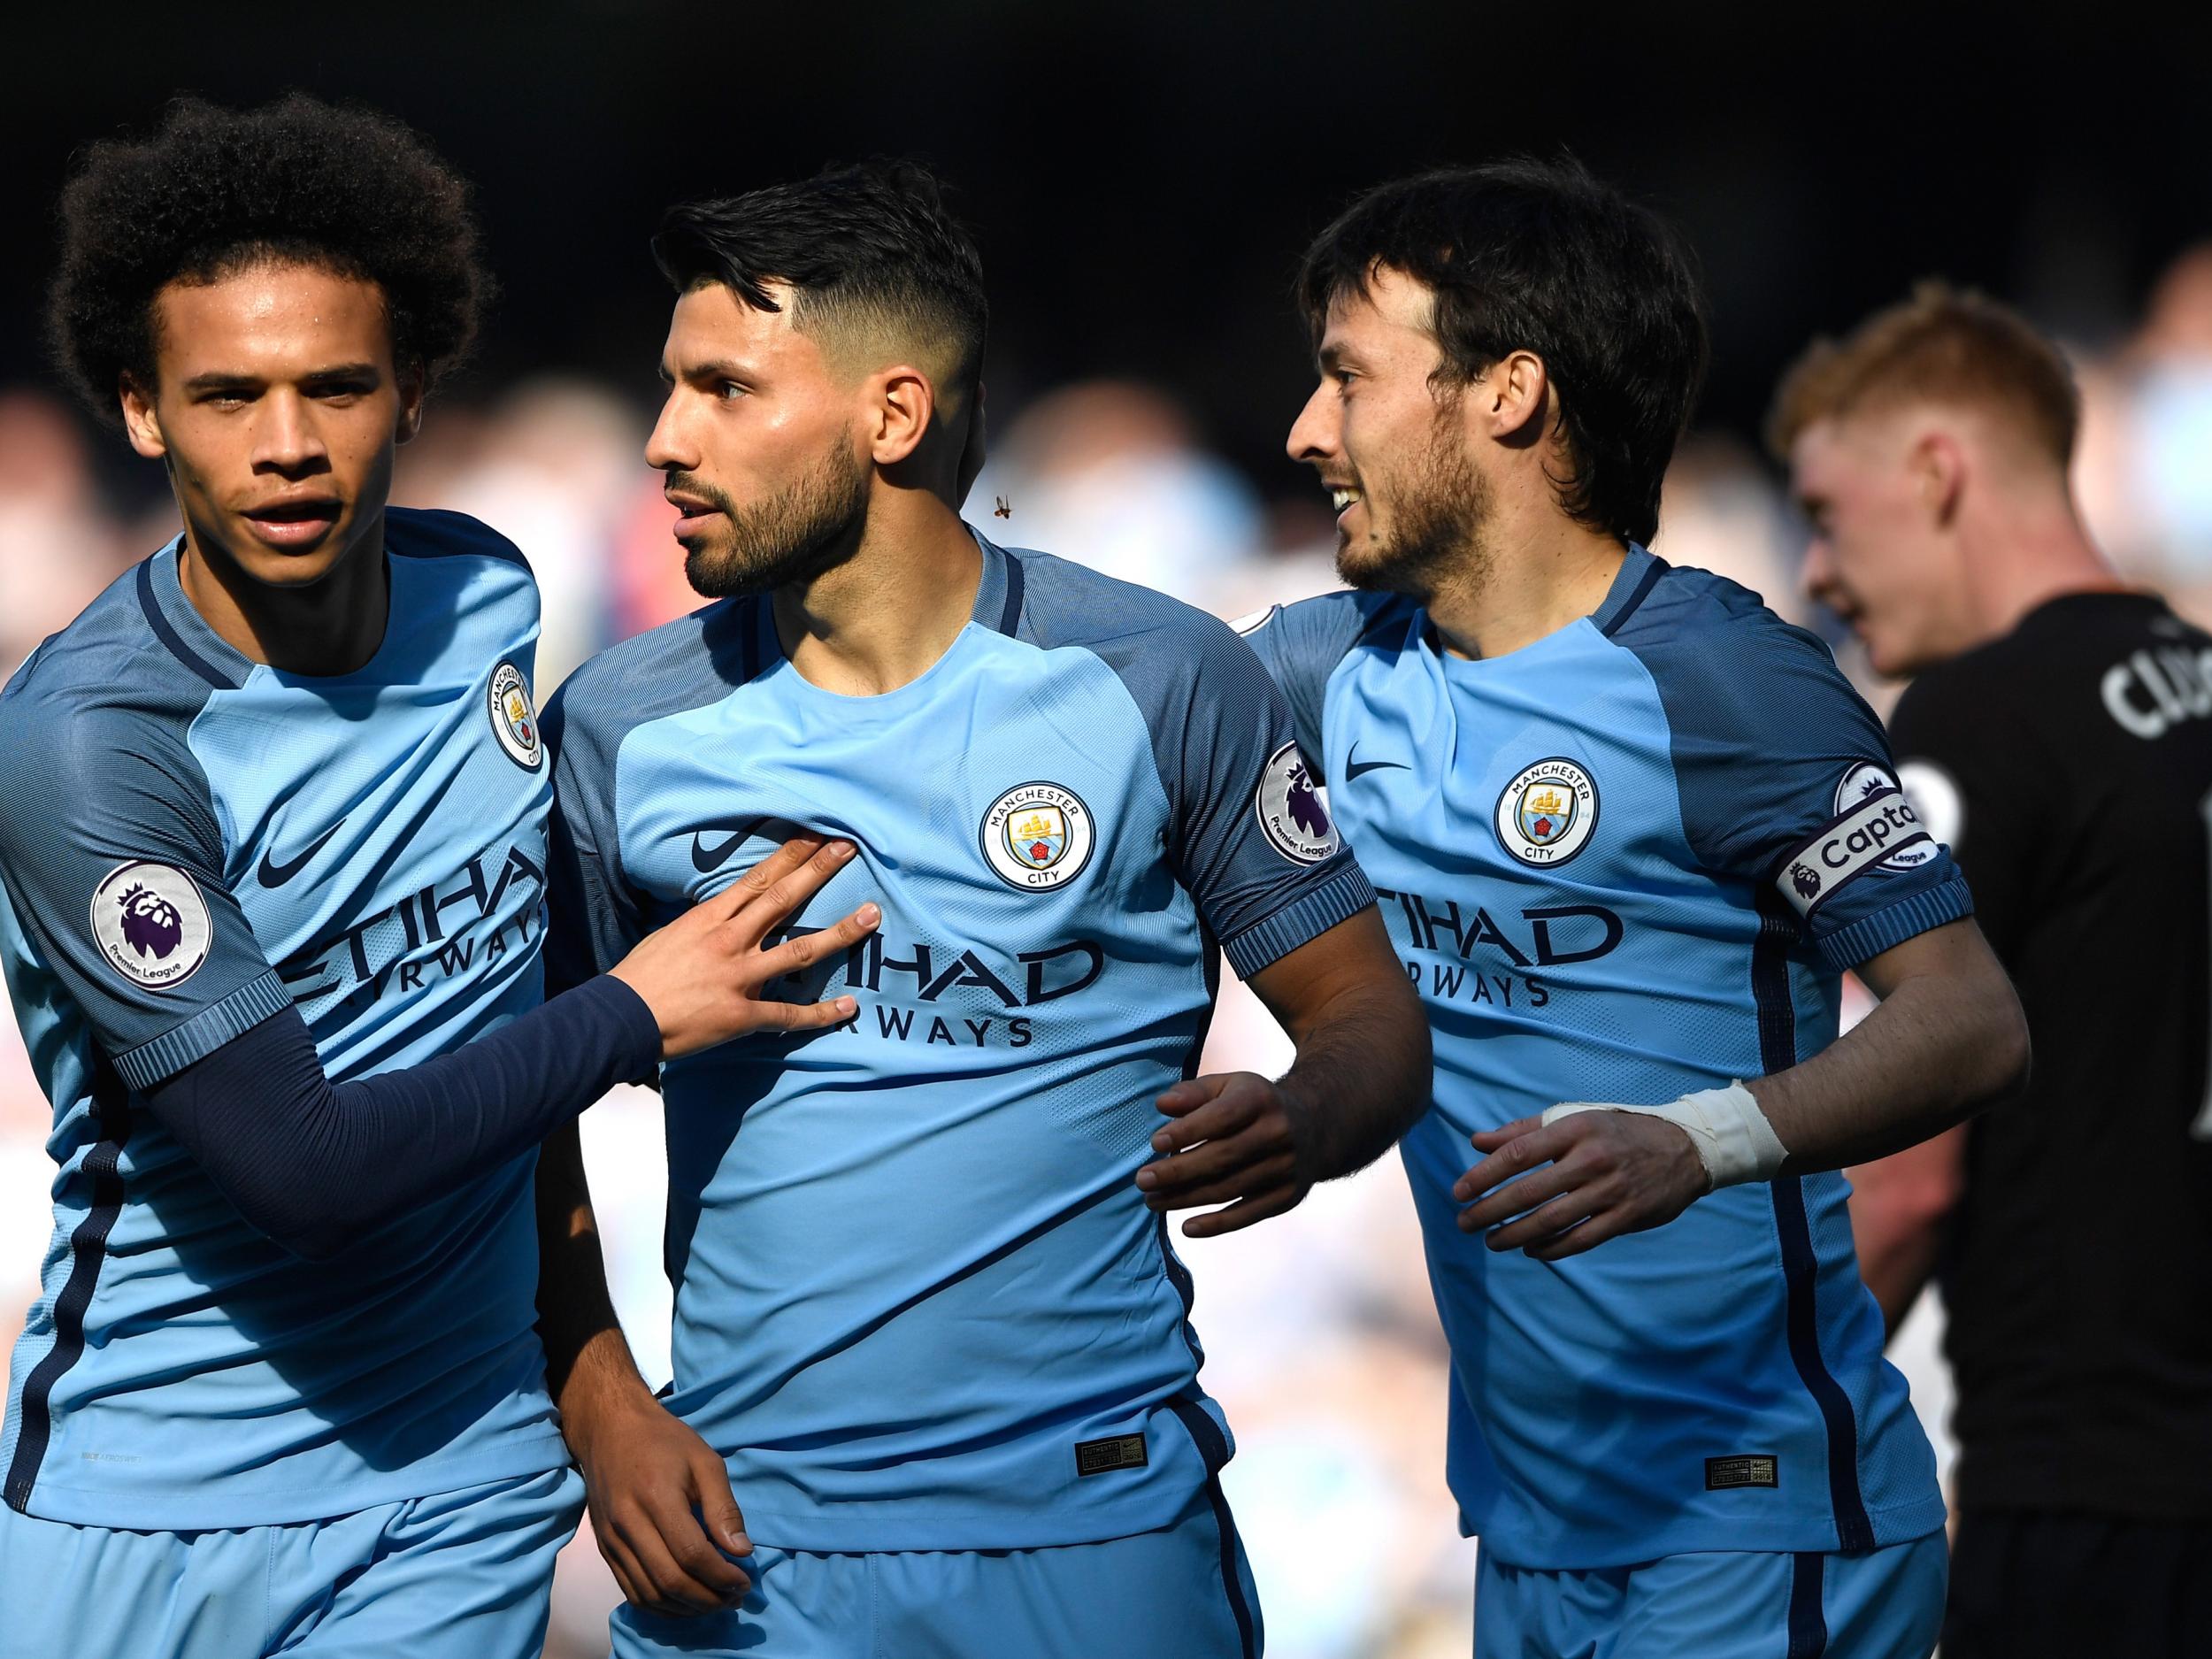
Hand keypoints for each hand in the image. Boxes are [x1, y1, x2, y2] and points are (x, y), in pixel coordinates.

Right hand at [571, 1387, 752, 1616]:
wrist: (609, 1430)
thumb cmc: (664, 1441)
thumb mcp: (705, 1461)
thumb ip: (724, 1507)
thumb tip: (741, 1552)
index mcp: (657, 1497)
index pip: (691, 1554)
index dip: (721, 1576)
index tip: (744, 1583)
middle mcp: (628, 1524)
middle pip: (669, 1580)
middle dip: (708, 1599)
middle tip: (734, 1599)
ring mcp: (611, 1541)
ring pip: (649, 1594)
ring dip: (686, 1609)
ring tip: (715, 1604)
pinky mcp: (604, 1550)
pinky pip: (631, 1592)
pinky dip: (660, 1607)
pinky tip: (685, 1604)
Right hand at [611, 834, 878, 1057]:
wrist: (619, 1018)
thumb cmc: (641, 977)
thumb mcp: (671, 934)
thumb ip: (706, 924)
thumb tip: (729, 914)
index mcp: (710, 919)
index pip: (758, 879)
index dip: (790, 855)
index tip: (815, 835)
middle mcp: (730, 941)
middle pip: (784, 899)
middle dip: (819, 871)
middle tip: (848, 848)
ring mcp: (739, 977)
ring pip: (800, 951)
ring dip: (840, 932)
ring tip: (872, 915)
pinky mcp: (743, 1014)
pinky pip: (789, 1014)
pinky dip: (822, 1013)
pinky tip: (849, 1007)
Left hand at [1136, 1072, 1312, 1237]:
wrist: (1316, 1126)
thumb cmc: (1255, 1104)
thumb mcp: (1230, 1086)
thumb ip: (1194, 1093)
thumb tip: (1162, 1106)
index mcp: (1260, 1100)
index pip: (1220, 1117)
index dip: (1187, 1131)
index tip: (1155, 1143)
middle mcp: (1277, 1133)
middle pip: (1221, 1158)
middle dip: (1177, 1172)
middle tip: (1142, 1180)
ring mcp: (1285, 1168)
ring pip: (1228, 1189)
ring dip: (1186, 1199)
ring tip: (1152, 1200)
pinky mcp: (1287, 1196)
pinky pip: (1248, 1215)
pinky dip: (1216, 1225)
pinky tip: (1186, 1227)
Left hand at [1452, 1109, 1707, 1259]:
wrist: (1685, 1147)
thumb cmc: (1617, 1131)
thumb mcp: (1574, 1118)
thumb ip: (1524, 1131)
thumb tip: (1477, 1142)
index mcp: (1574, 1129)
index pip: (1517, 1154)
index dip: (1483, 1175)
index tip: (1458, 1191)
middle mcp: (1591, 1159)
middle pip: (1529, 1192)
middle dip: (1490, 1210)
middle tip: (1464, 1222)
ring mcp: (1611, 1190)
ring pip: (1552, 1220)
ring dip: (1516, 1235)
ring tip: (1492, 1241)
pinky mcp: (1628, 1216)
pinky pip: (1582, 1239)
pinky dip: (1553, 1248)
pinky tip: (1532, 1250)